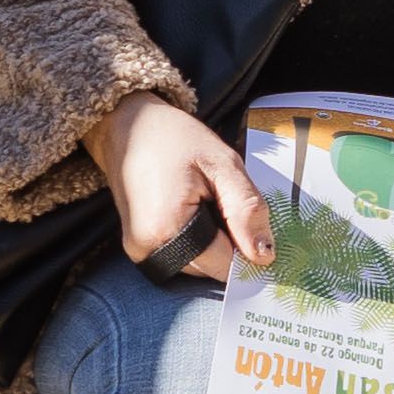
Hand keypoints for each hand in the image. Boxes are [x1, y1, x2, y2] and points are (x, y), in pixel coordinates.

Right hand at [83, 91, 272, 279]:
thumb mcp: (223, 164)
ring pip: (197, 266)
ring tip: (202, 201)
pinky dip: (196, 240)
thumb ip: (246, 211)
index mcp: (168, 228)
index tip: (245, 214)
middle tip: (219, 199)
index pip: (224, 265)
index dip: (245, 245)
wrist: (129, 125)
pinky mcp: (137, 247)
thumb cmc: (175, 138)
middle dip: (227, 242)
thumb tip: (263, 256)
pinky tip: (190, 210)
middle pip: (210, 268)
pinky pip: (181, 257)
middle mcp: (147, 249)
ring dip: (211, 241)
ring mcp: (138, 251)